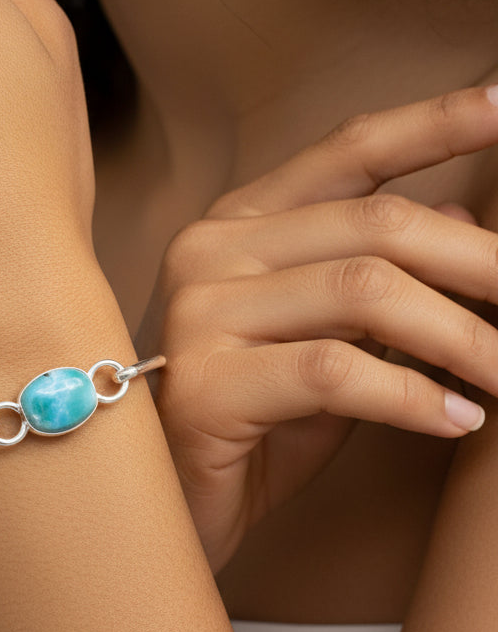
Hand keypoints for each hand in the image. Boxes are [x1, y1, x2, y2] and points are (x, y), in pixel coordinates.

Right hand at [134, 88, 497, 572]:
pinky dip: (412, 395)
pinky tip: (457, 420)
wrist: (164, 507)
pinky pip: (335, 370)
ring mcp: (200, 310)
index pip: (350, 151)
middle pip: (376, 224)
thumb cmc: (254, 422)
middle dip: (480, 262)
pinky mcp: (202, 380)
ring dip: (463, 337)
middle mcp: (212, 247)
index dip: (435, 123)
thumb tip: (464, 212)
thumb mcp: (331, 340)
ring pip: (364, 291)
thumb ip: (382, 276)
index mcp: (242, 221)